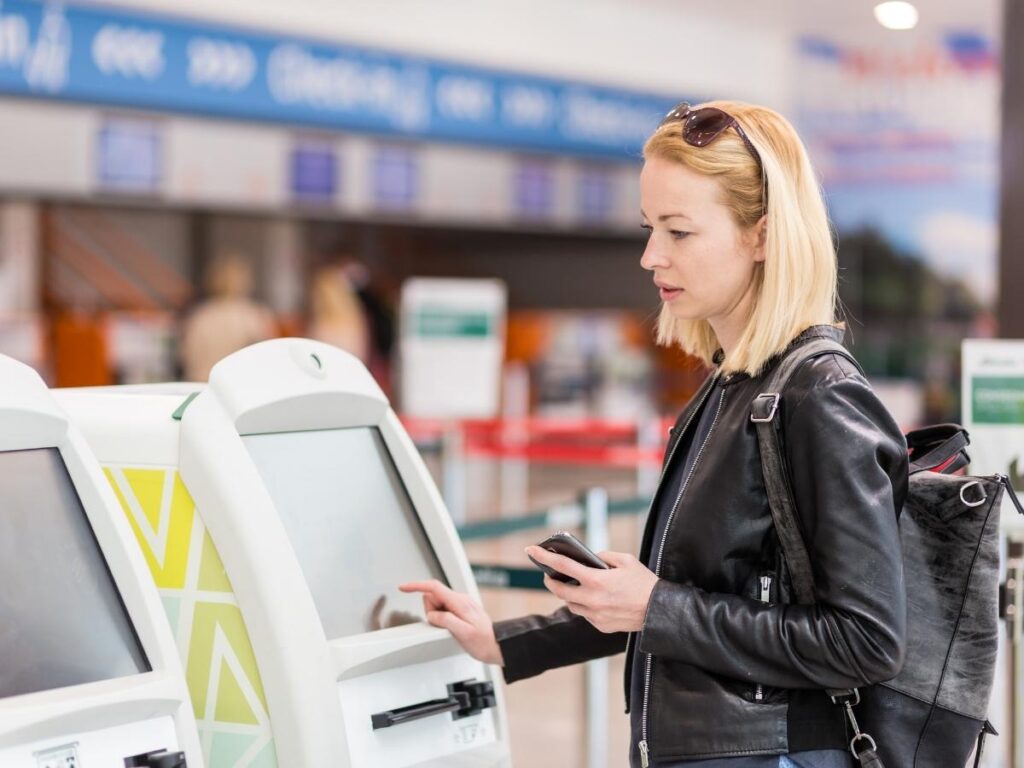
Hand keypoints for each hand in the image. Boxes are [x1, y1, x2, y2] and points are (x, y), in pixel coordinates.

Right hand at [399, 580, 503, 665]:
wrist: (497, 645)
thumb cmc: (483, 642)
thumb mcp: (463, 633)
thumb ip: (446, 621)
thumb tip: (433, 614)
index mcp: (460, 602)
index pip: (434, 587)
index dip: (416, 586)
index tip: (404, 588)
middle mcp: (461, 599)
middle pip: (433, 596)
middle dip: (431, 611)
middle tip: (442, 626)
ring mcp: (461, 604)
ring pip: (437, 604)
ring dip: (437, 617)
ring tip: (449, 629)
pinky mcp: (461, 610)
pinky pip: (443, 610)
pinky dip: (441, 618)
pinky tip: (450, 628)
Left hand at [525, 546, 658, 633]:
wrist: (658, 611)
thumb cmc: (644, 583)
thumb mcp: (625, 560)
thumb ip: (604, 557)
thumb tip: (590, 559)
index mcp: (596, 580)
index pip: (562, 566)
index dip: (543, 556)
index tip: (530, 549)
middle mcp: (592, 599)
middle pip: (559, 590)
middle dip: (550, 581)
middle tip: (548, 575)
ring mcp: (595, 615)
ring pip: (570, 605)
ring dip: (567, 595)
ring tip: (569, 586)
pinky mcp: (600, 626)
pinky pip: (585, 614)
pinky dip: (583, 605)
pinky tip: (590, 599)